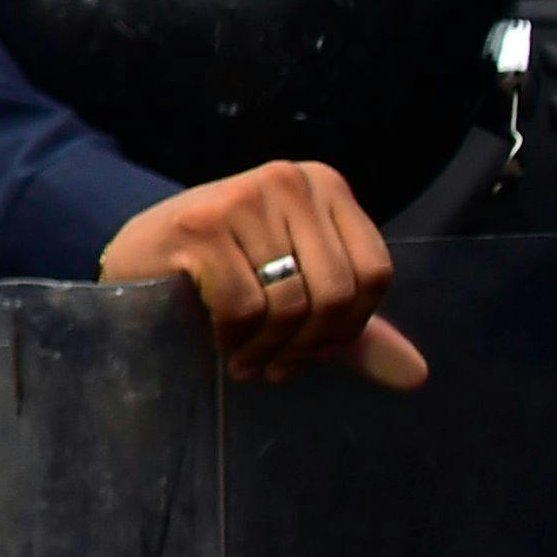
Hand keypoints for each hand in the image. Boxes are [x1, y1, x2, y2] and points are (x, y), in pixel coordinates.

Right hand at [99, 159, 422, 388]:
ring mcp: (242, 197)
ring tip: (249, 361)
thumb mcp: (299, 293)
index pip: (374, 272)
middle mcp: (288, 180)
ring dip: (269, 349)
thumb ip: (357, 331)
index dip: (351, 326)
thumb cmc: (226, 270)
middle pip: (336, 290)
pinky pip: (244, 307)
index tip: (315, 349)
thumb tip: (417, 376)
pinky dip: (236, 340)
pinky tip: (223, 345)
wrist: (139, 254)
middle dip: (308, 345)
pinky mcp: (199, 224)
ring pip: (290, 303)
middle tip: (279, 367)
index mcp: (325, 186)